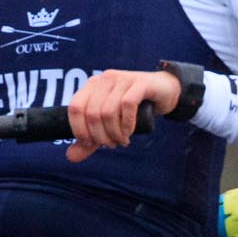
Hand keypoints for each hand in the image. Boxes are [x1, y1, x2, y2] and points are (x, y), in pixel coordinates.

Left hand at [65, 69, 179, 163]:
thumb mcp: (109, 124)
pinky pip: (127, 105)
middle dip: (100, 136)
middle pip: (92, 113)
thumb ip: (91, 140)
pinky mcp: (140, 83)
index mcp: (92, 85)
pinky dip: (127, 124)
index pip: (75, 108)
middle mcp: (105, 79)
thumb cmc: (135, 108)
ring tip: (121, 141)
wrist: (166, 91)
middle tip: (111, 145)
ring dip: (114, 133)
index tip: (90, 143)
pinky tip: (129, 132)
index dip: (79, 129)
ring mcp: (122, 79)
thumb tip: (71, 157)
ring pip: (109, 112)